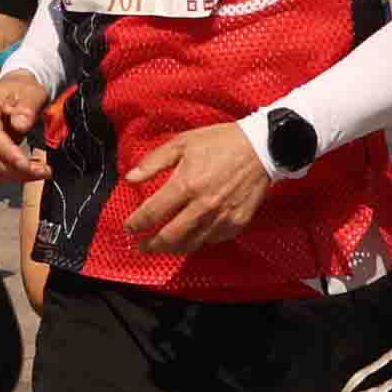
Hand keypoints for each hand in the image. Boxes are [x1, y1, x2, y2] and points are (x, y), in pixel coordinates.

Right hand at [0, 65, 53, 185]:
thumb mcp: (32, 92)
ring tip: (40, 171)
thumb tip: (20, 124)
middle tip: (42, 172)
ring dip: (15, 175)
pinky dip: (13, 174)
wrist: (16, 91)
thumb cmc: (22, 90)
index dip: (9, 154)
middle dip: (15, 170)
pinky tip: (31, 170)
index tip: (28, 165)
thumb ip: (27, 106)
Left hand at [116, 116, 281, 256]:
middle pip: (169, 237)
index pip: (153, 213)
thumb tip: (130, 178)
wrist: (261, 148)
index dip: (136, 224)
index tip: (129, 228)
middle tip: (142, 246)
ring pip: (191, 244)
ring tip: (163, 246)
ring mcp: (221, 218)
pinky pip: (212, 240)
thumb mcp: (182, 143)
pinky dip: (198, 242)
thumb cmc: (220, 142)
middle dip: (151, 245)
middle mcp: (202, 206)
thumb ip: (153, 162)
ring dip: (173, 248)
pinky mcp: (236, 223)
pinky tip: (191, 237)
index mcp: (186, 185)